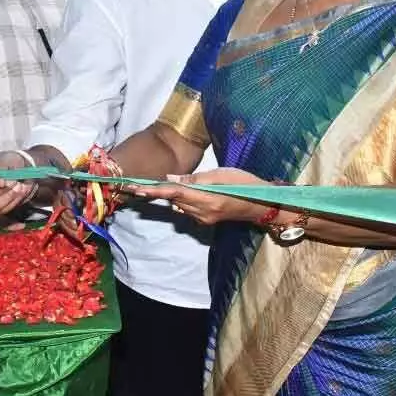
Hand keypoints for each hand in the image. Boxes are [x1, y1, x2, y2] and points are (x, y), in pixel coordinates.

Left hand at [125, 168, 269, 225]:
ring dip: (172, 195)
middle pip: (173, 200)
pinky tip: (189, 191)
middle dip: (156, 192)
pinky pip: (188, 209)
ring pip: (179, 205)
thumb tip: (170, 179)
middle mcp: (201, 212)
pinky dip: (183, 200)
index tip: (133, 188)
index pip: (172, 193)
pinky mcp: (207, 220)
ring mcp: (204, 219)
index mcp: (205, 199)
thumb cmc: (245, 184)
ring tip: (165, 185)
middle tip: (136, 184)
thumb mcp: (221, 174)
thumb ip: (195, 179)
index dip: (152, 190)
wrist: (262, 203)